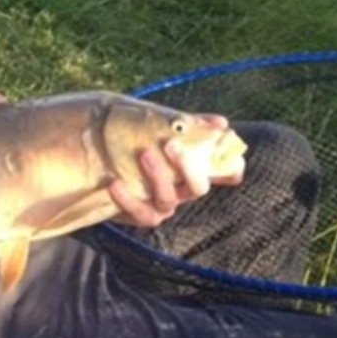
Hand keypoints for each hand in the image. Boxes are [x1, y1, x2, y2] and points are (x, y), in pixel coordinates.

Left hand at [109, 114, 245, 228]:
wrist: (105, 162)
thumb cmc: (141, 145)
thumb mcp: (162, 132)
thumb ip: (190, 126)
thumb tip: (221, 122)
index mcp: (193, 172)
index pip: (223, 175)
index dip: (231, 171)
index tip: (231, 158)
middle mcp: (182, 192)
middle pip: (197, 187)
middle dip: (187, 167)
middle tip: (171, 144)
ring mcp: (162, 206)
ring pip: (168, 200)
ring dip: (157, 177)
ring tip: (144, 154)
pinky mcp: (140, 215)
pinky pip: (139, 212)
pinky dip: (128, 199)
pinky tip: (116, 182)